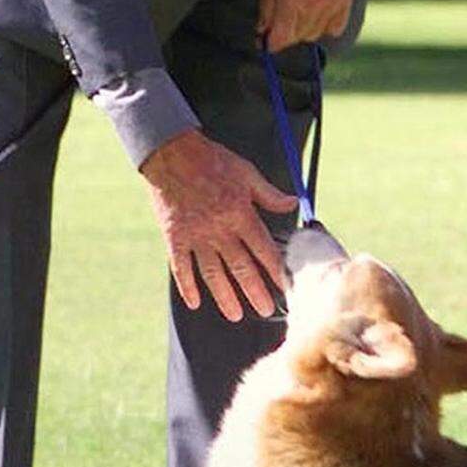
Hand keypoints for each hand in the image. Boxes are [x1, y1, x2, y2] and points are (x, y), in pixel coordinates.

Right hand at [140, 128, 296, 319]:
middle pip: (241, 267)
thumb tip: (294, 203)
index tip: (286, 287)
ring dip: (225, 296)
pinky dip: (187, 285)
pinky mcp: (174, 236)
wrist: (172, 152)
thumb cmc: (213, 160)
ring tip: (235, 315)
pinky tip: (195, 302)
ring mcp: (196, 234)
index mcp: (241, 213)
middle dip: (255, 291)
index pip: (264, 250)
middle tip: (265, 310)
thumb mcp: (246, 172)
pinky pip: (181, 266)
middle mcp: (220, 229)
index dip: (276, 270)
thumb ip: (269, 194)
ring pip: (213, 273)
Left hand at [259, 0, 354, 52]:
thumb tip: (262, 31)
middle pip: (296, 38)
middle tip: (280, 18)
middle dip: (285, 33)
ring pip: (314, 35)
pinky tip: (317, 11)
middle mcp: (313, 5)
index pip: (280, 37)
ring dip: (303, 29)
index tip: (265, 42)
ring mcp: (332, 5)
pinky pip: (334, 29)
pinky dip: (324, 25)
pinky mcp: (345, 3)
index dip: (270, 44)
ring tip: (299, 9)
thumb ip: (266, 4)